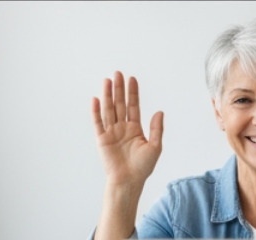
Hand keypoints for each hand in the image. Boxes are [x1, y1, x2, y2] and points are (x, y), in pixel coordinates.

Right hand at [92, 71, 163, 189]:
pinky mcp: (102, 139)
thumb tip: (160, 112)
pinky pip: (98, 123)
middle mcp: (122, 127)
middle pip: (120, 104)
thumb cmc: (142, 168)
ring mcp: (111, 132)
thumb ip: (156, 129)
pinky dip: (96, 111)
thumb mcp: (155, 147)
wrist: (128, 182)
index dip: (133, 92)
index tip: (132, 78)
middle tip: (117, 73)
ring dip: (107, 95)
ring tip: (107, 81)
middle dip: (119, 89)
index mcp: (135, 128)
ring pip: (109, 109)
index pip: (133, 106)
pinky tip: (95, 99)